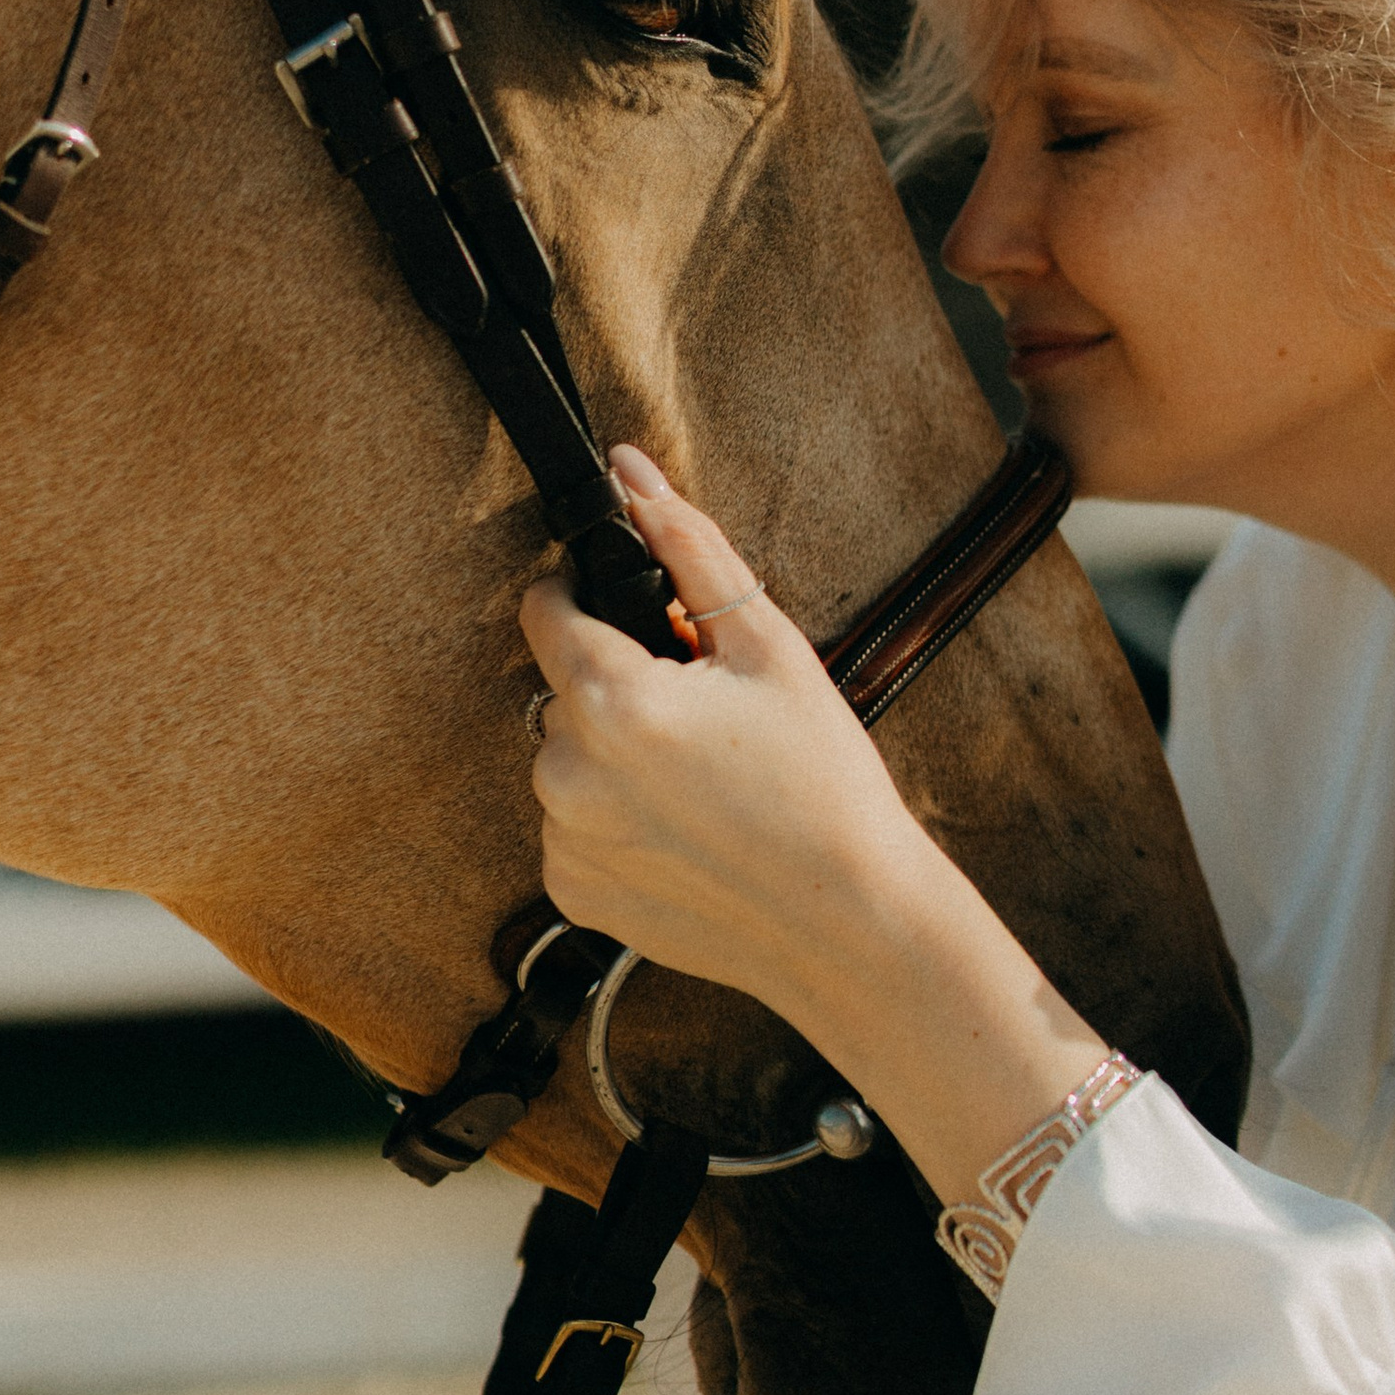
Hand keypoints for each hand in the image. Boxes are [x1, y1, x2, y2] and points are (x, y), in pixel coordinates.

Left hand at [519, 450, 926, 1044]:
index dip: (588, 599)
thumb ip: (688, 548)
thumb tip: (628, 472)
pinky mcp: (573, 893)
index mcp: (610, 699)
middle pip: (561, 690)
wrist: (850, 922)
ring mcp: (563, 839)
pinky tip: (686, 831)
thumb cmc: (823, 781)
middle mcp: (565, 772)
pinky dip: (614, 820)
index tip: (639, 618)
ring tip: (702, 780)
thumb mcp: (767, 645)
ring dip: (613, 755)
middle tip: (702, 714)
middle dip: (616, 685)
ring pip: (565, 760)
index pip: (543, 609)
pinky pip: (572, 828)